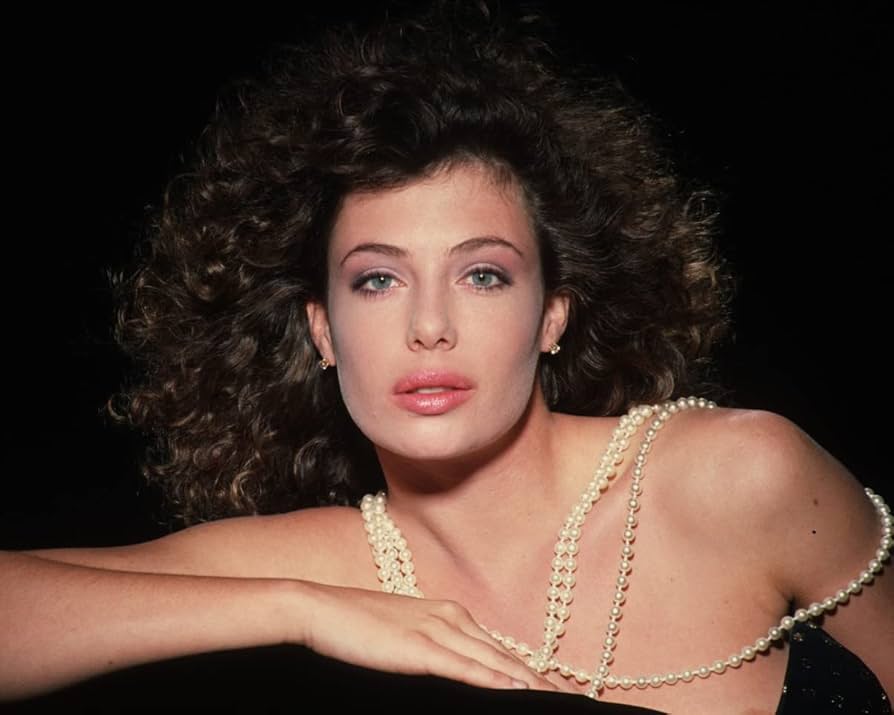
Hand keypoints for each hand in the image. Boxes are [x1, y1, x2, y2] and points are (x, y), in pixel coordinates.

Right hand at [302, 583, 558, 691]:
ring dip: (527, 684)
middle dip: (538, 681)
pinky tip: (516, 692)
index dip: (526, 671)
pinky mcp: (420, 647)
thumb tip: (450, 668)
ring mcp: (436, 630)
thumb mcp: (401, 635)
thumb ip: (430, 648)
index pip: (497, 649)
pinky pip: (466, 668)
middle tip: (570, 700)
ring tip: (556, 701)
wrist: (319, 609)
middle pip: (504, 656)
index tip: (551, 689)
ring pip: (493, 663)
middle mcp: (450, 618)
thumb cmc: (355, 625)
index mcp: (448, 614)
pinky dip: (493, 680)